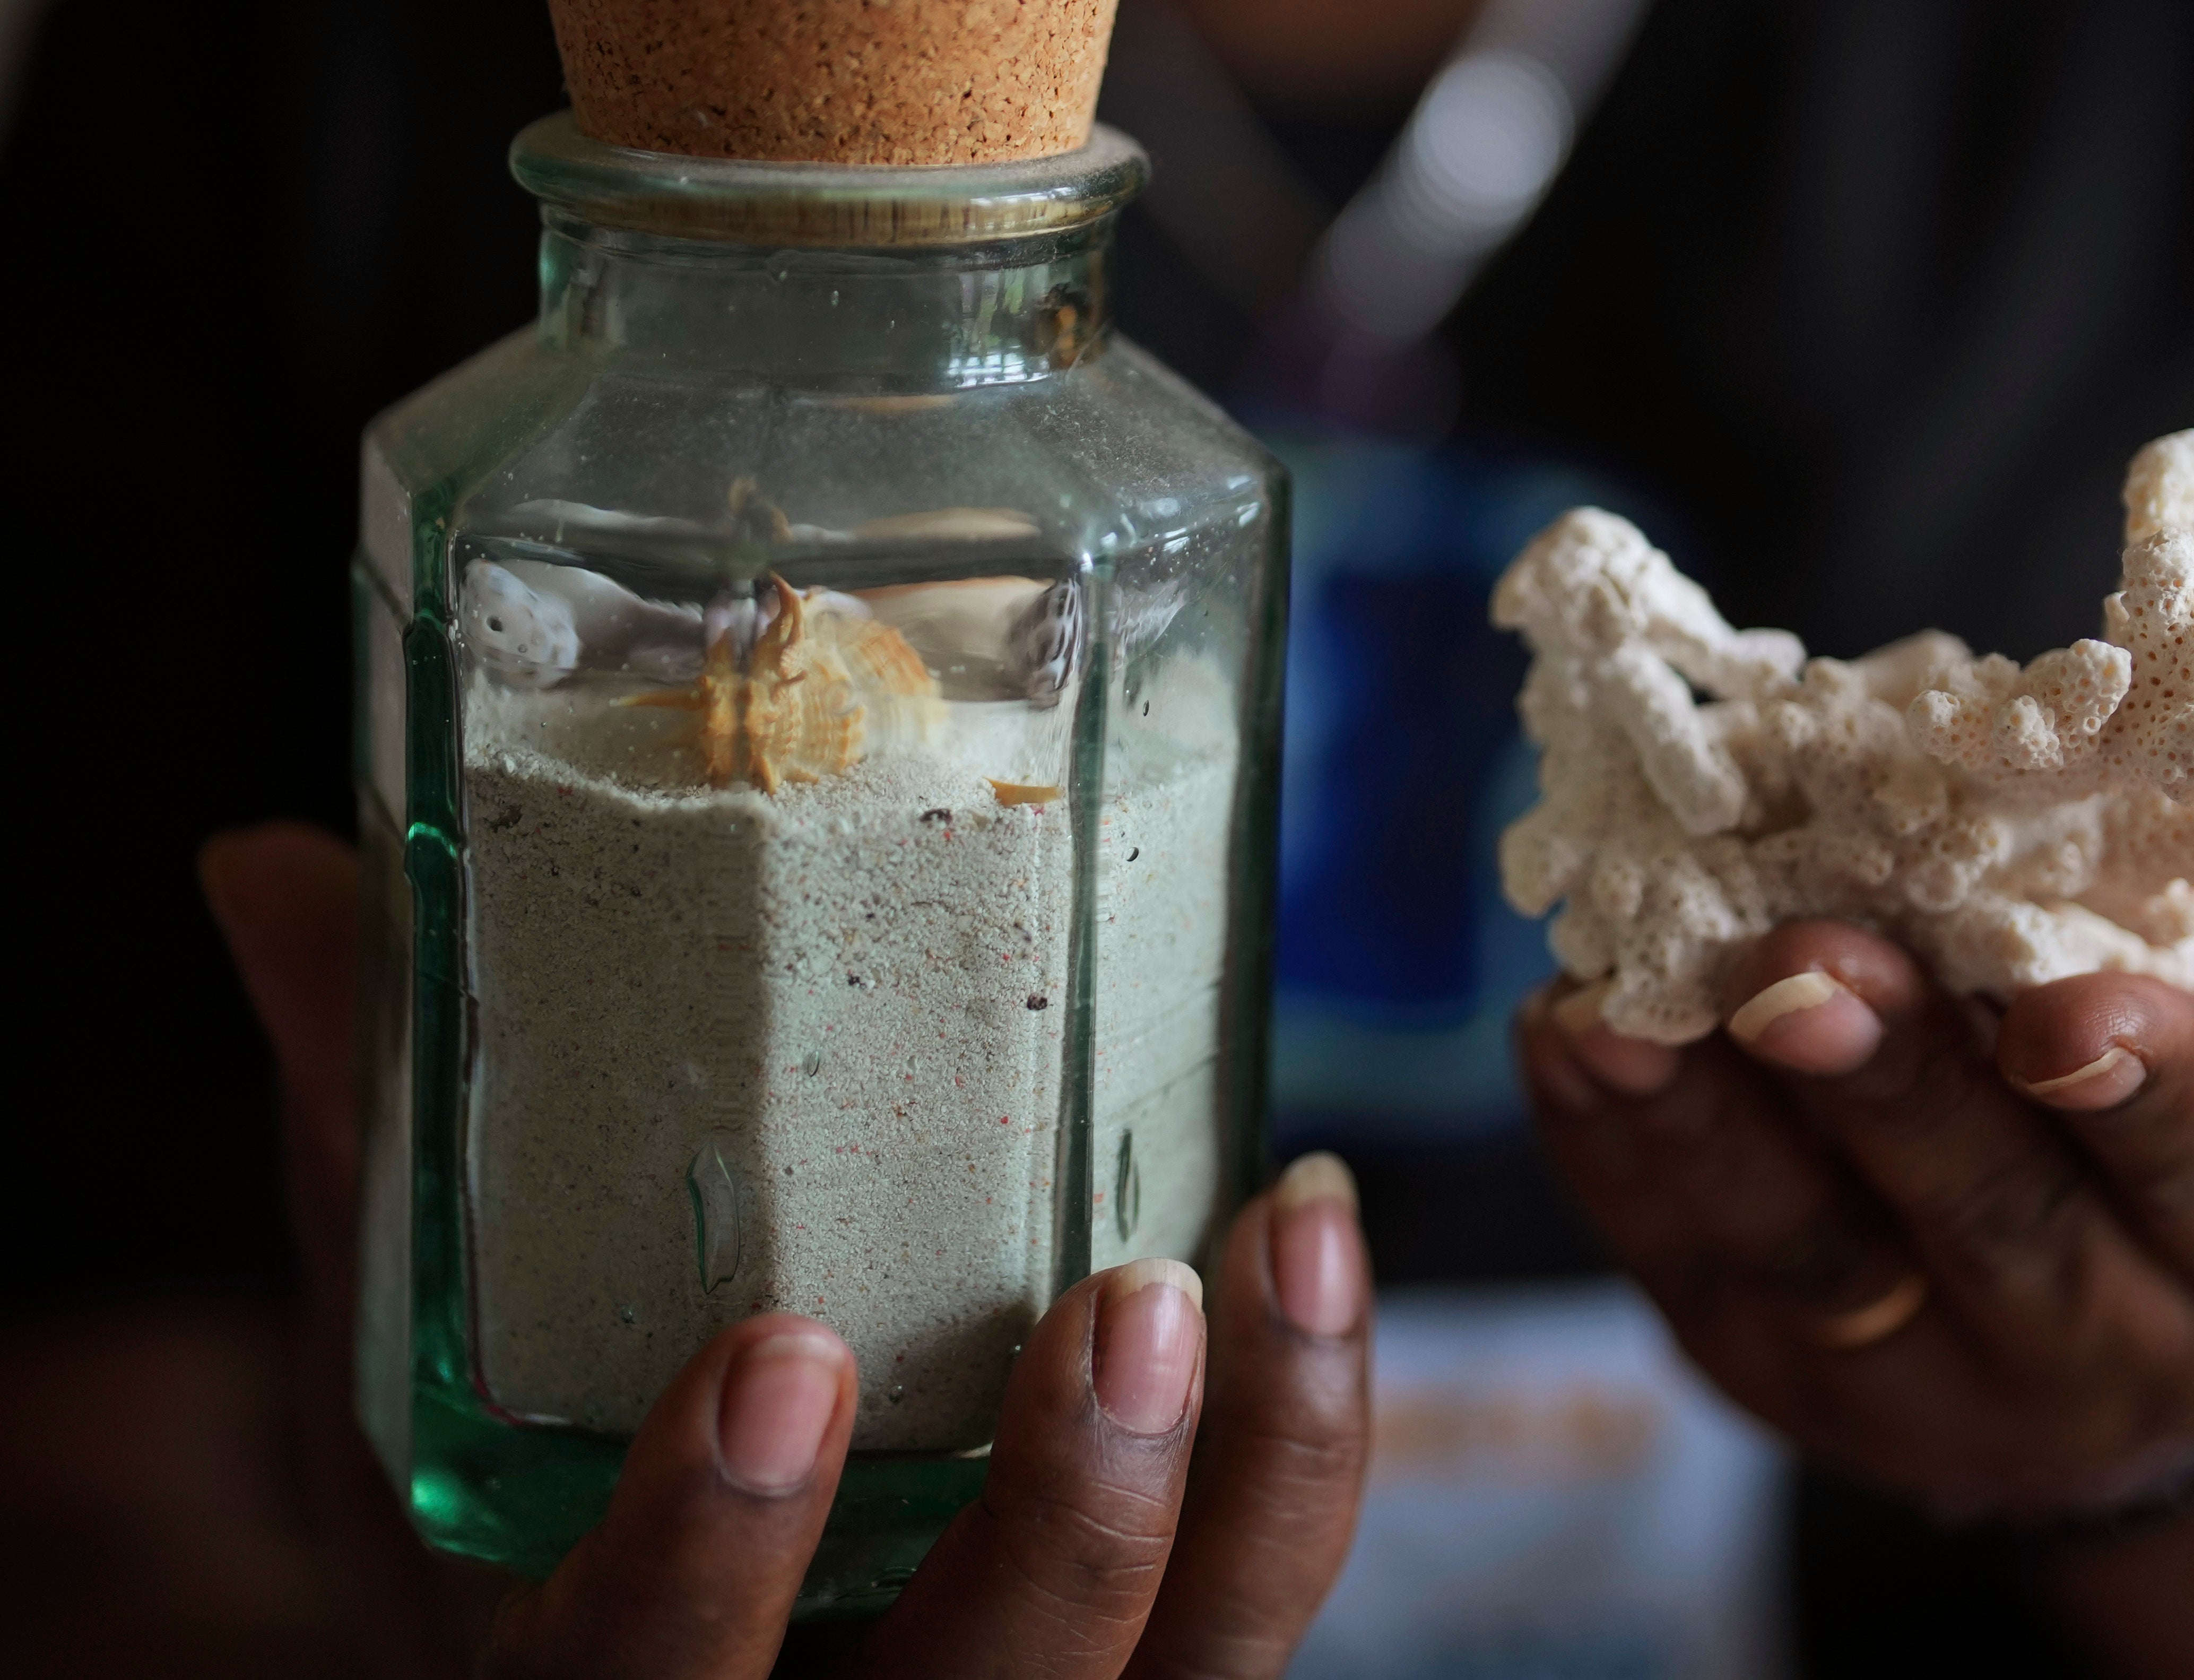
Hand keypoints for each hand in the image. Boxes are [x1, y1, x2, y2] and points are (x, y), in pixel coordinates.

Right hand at [197, 820, 1370, 1677]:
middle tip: (1119, 1303)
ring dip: (1257, 1464)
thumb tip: (272, 873)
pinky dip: (1305, 1432)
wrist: (654, 1644)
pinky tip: (1309, 1250)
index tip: (778, 1360)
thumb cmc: (528, 1514)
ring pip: (1190, 1668)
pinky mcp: (1149, 1655)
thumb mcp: (422, 1385)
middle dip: (1067, 1525)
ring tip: (1281, 1237)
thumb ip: (372, 1153)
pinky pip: (1262, 1583)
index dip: (707, 1562)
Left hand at [1517, 914, 2193, 1523]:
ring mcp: (1919, 1384)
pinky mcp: (1774, 1378)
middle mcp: (2095, 1343)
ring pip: (1813, 1255)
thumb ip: (2114, 931)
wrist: (2119, 1347)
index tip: (2056, 1012)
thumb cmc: (2160, 1123)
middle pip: (1988, 1215)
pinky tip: (1560, 1039)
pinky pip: (1687, 1260)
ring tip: (1620, 1017)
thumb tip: (1958, 755)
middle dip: (1884, 1084)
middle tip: (1793, 974)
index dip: (2135, 1077)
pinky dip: (1614, 1147)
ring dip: (1707, 1125)